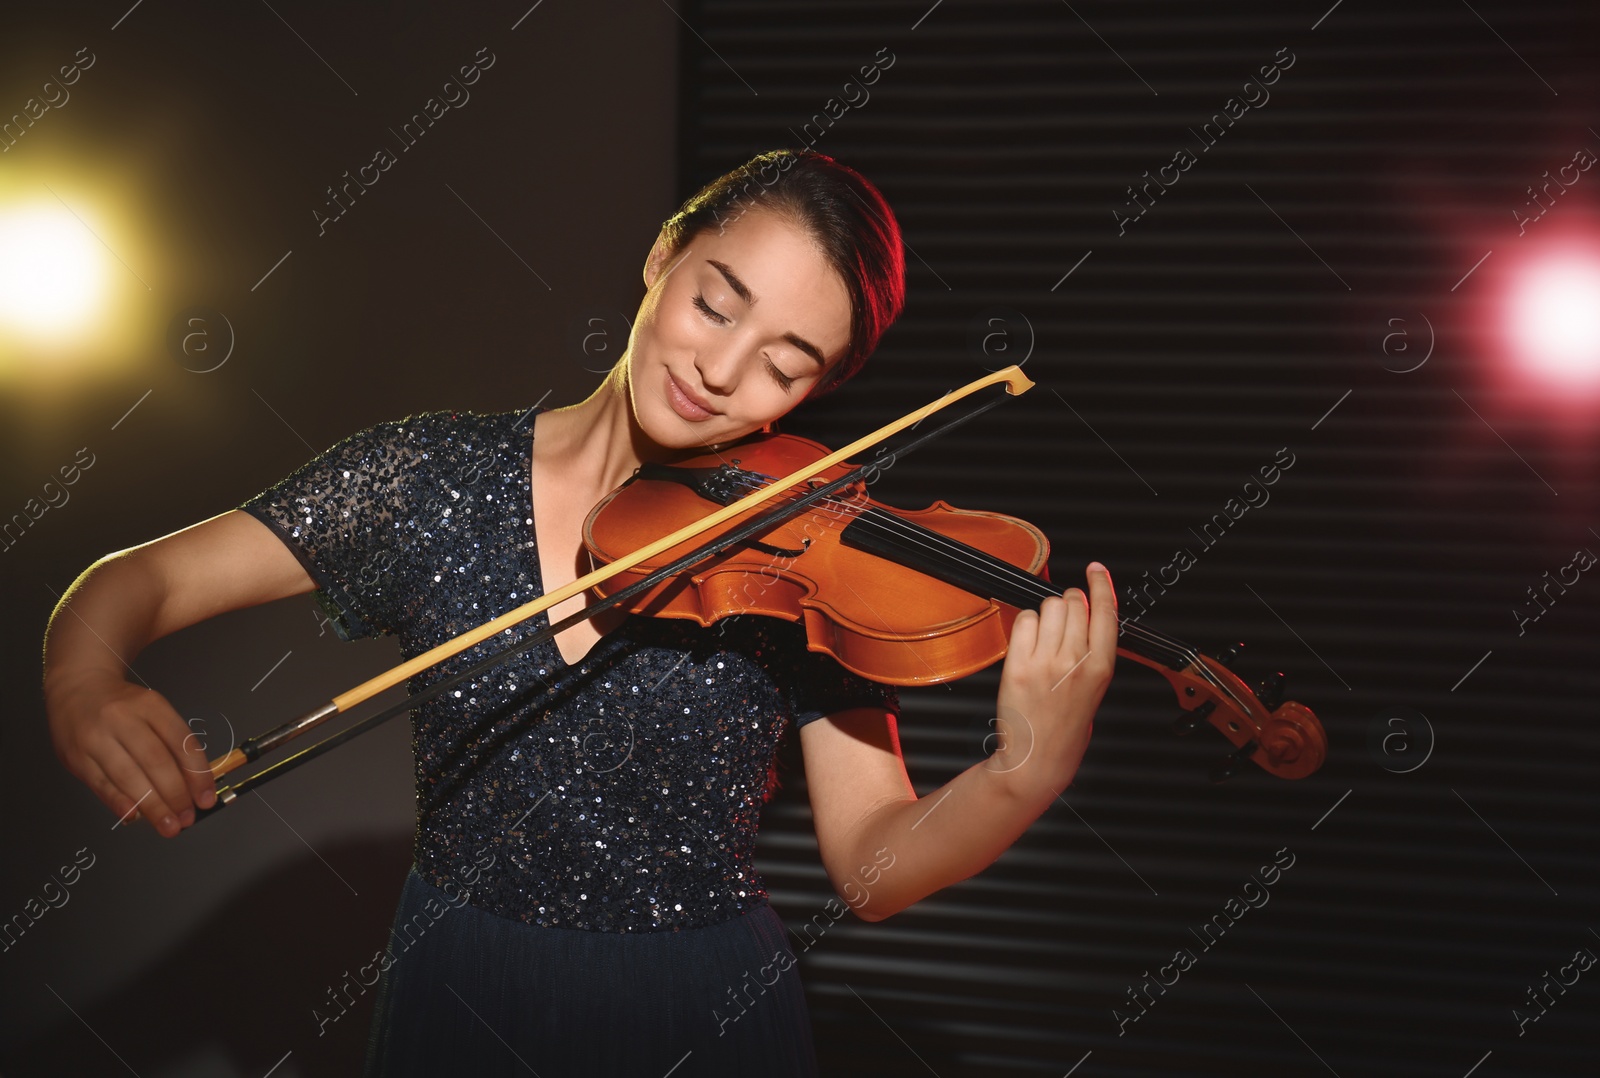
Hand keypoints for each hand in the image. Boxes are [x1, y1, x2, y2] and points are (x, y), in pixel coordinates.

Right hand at [46, 671, 216, 836]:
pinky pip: (101, 784)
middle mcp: (122, 719)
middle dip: (176, 795)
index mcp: (150, 705)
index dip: (197, 774)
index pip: (181, 742)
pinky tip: (134, 816)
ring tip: (168, 825)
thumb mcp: (152, 710)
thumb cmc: (122, 705)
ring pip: (129, 776)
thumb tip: (193, 785)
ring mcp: (96, 738)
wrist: (77, 687)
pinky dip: (119, 803)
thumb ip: (171, 743)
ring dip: (152, 806)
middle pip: (156, 761)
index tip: (206, 798)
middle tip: (188, 818)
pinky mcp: (76, 757)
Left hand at [988, 562, 1116, 798]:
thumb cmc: (1066, 727)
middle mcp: (1076, 662)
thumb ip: (1094, 651)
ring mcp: (1046, 663)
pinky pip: (1024, 621)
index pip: (1106, 612)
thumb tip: (1087, 612)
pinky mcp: (1018, 666)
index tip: (1096, 569)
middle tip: (1062, 624)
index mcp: (1101, 668)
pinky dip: (1025, 626)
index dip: (1101, 584)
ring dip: (1046, 614)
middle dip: (1068, 603)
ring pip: (1048, 607)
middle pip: (1073, 602)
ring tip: (1044, 640)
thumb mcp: (1095, 690)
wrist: (1037, 760)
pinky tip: (1028, 645)